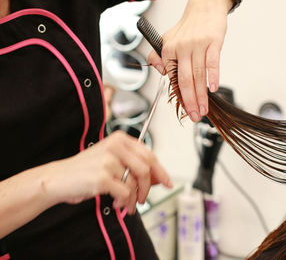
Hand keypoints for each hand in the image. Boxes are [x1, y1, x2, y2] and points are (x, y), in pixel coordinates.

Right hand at [44, 131, 171, 214]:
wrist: (58, 179)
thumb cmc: (85, 170)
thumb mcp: (113, 162)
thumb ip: (135, 167)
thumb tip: (159, 178)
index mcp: (119, 139)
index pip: (149, 154)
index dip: (160, 170)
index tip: (167, 182)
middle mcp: (115, 147)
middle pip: (146, 168)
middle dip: (148, 187)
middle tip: (143, 198)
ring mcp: (109, 161)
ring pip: (136, 183)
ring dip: (134, 199)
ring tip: (127, 205)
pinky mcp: (103, 176)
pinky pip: (125, 192)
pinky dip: (124, 202)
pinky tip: (117, 203)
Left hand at [148, 0, 231, 121]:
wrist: (204, 7)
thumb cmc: (188, 27)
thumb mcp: (167, 39)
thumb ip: (160, 57)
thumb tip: (162, 73)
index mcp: (168, 49)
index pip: (173, 79)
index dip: (180, 97)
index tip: (185, 110)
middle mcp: (181, 47)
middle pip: (184, 80)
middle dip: (190, 101)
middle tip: (194, 116)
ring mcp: (197, 45)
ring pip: (198, 75)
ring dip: (201, 95)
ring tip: (204, 109)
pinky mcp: (213, 42)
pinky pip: (212, 62)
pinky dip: (213, 76)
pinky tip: (213, 89)